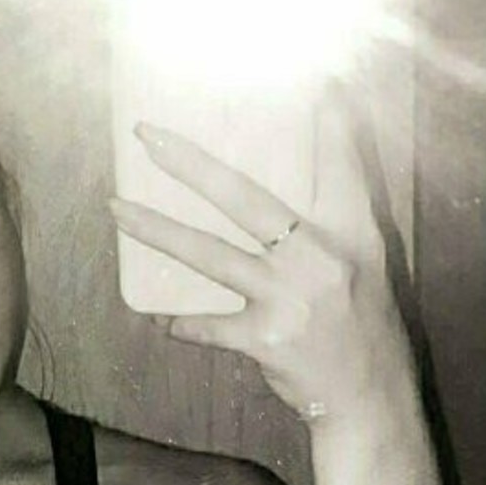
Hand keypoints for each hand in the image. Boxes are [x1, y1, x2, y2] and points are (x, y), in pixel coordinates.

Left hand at [109, 100, 415, 424]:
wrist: (368, 396)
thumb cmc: (361, 323)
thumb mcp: (363, 263)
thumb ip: (329, 223)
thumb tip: (277, 193)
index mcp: (352, 234)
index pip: (339, 168)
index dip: (329, 128)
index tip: (317, 88)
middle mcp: (320, 258)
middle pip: (245, 198)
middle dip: (191, 165)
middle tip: (150, 137)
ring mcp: (289, 298)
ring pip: (209, 255)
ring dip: (157, 231)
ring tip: (117, 210)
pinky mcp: (265, 339)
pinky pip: (208, 326)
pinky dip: (184, 323)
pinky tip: (162, 320)